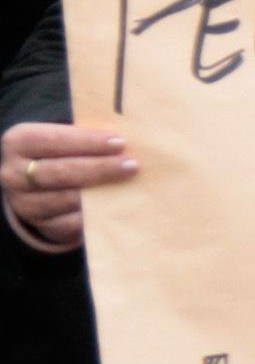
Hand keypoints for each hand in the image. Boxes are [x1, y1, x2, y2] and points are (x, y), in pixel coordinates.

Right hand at [4, 120, 134, 253]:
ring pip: (66, 198)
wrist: (39, 188)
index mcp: (18, 143)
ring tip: (129, 184)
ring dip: (101, 192)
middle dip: (99, 168)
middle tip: (131, 165)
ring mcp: (24, 202)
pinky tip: (117, 206)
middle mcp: (14, 173)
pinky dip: (96, 215)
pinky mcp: (42, 225)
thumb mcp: (62, 141)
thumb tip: (125, 142)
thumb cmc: (60, 155)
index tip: (119, 143)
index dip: (86, 141)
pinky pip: (72, 223)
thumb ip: (85, 138)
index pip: (51, 140)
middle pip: (59, 171)